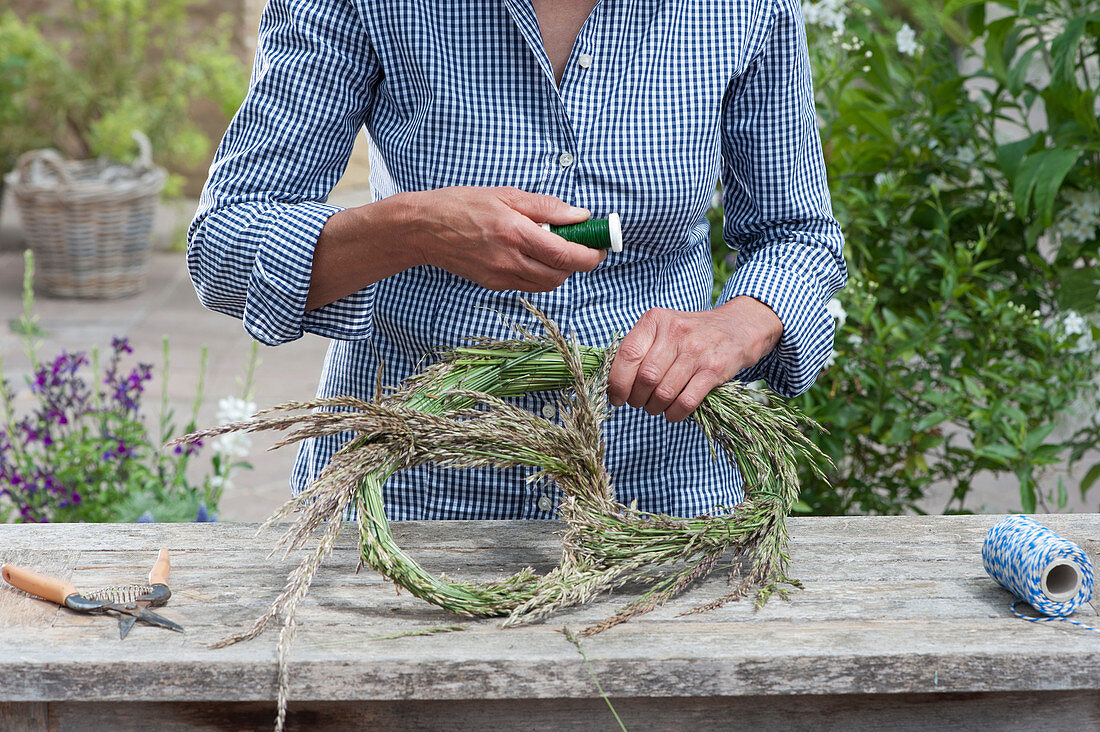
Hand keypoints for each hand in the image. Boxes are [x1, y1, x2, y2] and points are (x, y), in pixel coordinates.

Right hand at [408, 186, 604, 291]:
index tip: (600, 247)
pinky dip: (540, 275)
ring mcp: (500, 276)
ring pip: (546, 284)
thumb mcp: (506, 195)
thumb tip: (580, 216)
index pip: (565, 254)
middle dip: (578, 263)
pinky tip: (533, 256)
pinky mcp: (492, 284)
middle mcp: (509, 259)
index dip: (590, 254)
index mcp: (515, 232)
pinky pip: (527, 285)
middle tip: (582, 245)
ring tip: (555, 249)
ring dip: (560, 270)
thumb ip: (546, 207)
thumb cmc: (462, 205)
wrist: (424, 228)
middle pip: (560, 274)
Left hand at [607, 296, 782, 421]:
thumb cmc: (689, 334)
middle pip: (645, 378)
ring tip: (656, 406)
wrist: (736, 328)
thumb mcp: (662, 329)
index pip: (628, 355)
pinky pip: (686, 401)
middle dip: (637, 399)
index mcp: (655, 320)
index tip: (616, 397)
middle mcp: (675, 332)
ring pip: (664, 392)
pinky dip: (674, 414)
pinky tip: (673, 412)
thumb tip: (613, 384)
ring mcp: (696, 351)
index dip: (617, 382)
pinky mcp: (714, 369)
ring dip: (655, 408)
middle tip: (639, 402)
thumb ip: (638, 349)